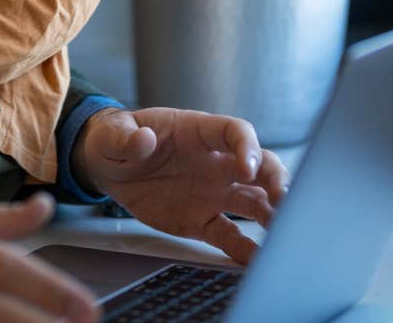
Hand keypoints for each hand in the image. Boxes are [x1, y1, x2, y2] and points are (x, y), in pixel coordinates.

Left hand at [71, 106, 288, 263]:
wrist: (108, 167)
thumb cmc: (117, 139)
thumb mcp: (114, 133)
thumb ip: (128, 137)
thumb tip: (142, 140)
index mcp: (198, 132)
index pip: (235, 132)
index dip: (246, 146)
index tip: (246, 166)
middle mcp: (215, 163)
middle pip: (260, 166)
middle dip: (276, 180)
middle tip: (283, 200)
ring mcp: (213, 192)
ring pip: (254, 201)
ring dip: (272, 214)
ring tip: (284, 231)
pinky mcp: (202, 220)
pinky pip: (230, 236)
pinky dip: (245, 249)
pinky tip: (258, 260)